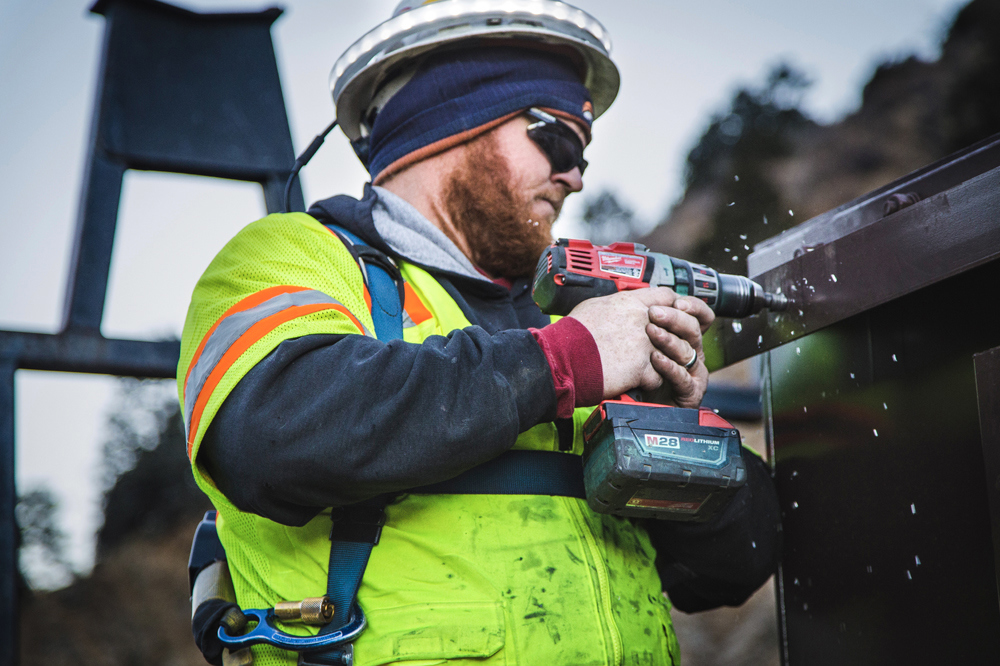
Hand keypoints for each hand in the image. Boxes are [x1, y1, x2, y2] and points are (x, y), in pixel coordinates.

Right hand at [567, 287, 683, 397]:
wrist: (562, 359)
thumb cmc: (571, 335)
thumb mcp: (593, 307)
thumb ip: (615, 305)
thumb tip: (619, 305)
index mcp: (630, 303)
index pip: (666, 297)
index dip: (670, 307)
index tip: (667, 317)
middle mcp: (642, 321)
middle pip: (675, 325)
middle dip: (671, 337)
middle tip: (661, 346)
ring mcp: (644, 345)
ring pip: (670, 353)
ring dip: (661, 361)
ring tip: (646, 366)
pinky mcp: (641, 369)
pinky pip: (658, 377)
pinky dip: (648, 382)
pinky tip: (635, 381)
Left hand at [644, 296, 713, 407]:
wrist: (641, 405)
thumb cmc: (642, 371)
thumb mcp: (644, 341)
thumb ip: (649, 321)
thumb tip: (644, 299)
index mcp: (686, 337)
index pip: (700, 316)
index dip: (693, 307)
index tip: (676, 302)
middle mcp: (693, 352)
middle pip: (693, 330)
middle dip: (674, 319)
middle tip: (655, 313)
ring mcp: (693, 372)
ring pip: (687, 351)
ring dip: (669, 340)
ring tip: (652, 332)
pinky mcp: (690, 392)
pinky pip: (683, 377)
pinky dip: (669, 367)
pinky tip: (656, 359)